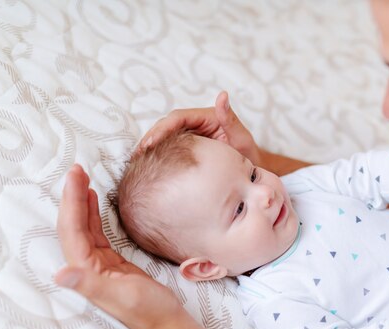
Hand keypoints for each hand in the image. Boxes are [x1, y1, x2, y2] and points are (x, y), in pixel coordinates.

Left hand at [55, 164, 182, 328]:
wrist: (167, 323)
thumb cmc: (148, 312)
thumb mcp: (122, 296)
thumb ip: (90, 285)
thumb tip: (60, 275)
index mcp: (85, 271)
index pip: (72, 229)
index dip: (71, 201)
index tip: (75, 175)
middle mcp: (86, 266)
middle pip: (73, 225)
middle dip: (72, 196)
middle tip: (77, 169)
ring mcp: (98, 264)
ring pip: (83, 227)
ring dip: (80, 202)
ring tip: (82, 179)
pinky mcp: (110, 263)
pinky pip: (96, 233)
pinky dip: (92, 214)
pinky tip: (93, 202)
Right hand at [139, 91, 262, 164]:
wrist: (252, 171)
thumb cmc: (249, 154)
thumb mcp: (241, 138)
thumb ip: (230, 119)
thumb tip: (222, 95)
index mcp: (208, 116)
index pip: (179, 118)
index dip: (162, 129)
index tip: (150, 143)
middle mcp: (197, 123)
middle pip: (167, 126)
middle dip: (151, 138)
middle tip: (137, 154)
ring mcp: (192, 135)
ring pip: (166, 137)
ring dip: (151, 147)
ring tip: (136, 161)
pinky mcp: (189, 147)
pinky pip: (170, 148)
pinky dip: (159, 155)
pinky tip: (148, 166)